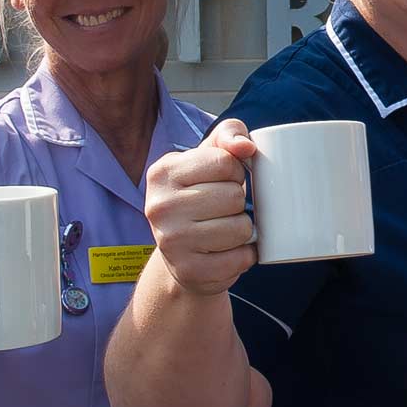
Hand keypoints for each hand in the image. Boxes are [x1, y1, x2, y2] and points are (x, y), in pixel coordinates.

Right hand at [144, 118, 257, 297]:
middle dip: (239, 202)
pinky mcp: (188, 271)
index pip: (225, 161)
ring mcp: (171, 242)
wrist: (182, 255)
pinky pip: (241, 259)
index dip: (235, 171)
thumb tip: (246, 146)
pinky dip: (245, 255)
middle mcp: (159, 207)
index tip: (222, 181)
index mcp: (162, 172)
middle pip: (234, 196)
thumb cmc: (201, 195)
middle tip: (223, 209)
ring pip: (241, 228)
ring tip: (225, 230)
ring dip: (244, 229)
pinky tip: (228, 251)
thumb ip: (229, 135)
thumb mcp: (209, 157)